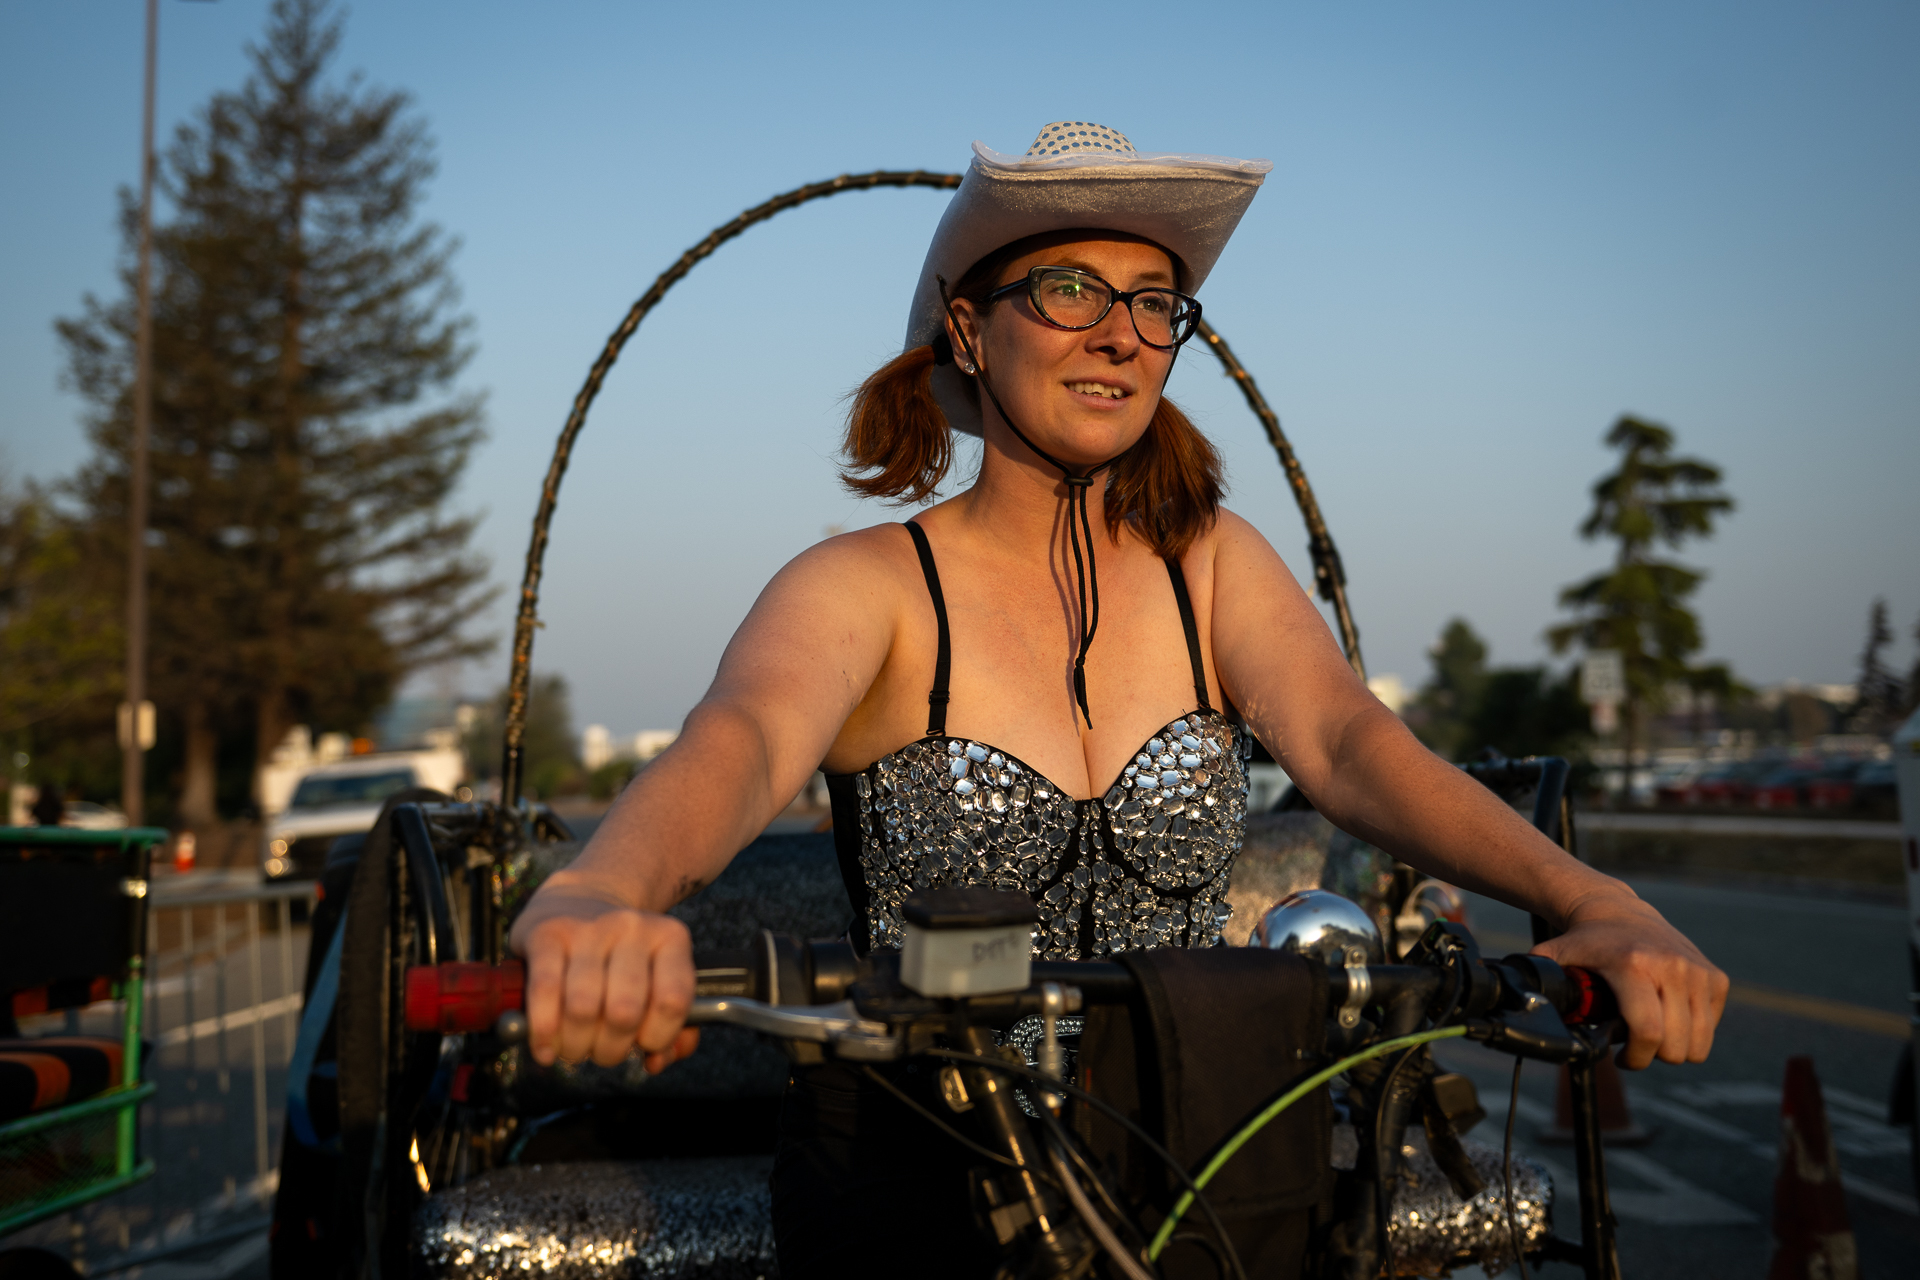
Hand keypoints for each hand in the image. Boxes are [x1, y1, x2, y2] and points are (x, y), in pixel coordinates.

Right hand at [509, 877, 700, 1070]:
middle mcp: (632, 928)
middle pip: (624, 1012)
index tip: (642, 1045)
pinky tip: (544, 1048)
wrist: (576, 899)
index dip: (657, 1037)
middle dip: (610, 1050)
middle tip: (601, 1051)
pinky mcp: (547, 934)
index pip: (673, 1001)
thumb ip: (675, 1026)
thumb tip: (658, 1061)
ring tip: (573, 1048)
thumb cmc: (621, 958)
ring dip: (575, 1046)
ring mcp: (588, 928)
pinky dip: (543, 1032)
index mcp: (669, 938)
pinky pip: (545, 992)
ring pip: (582, 1008)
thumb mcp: (658, 978)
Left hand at [1529, 888, 1728, 1069]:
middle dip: (1652, 1056)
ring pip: (1698, 1044)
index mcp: (1633, 964)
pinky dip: (1692, 1031)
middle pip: (1675, 1047)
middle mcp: (1672, 966)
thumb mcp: (1556, 956)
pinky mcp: (1716, 977)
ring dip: (1674, 1048)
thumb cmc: (1585, 941)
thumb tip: (1525, 1010)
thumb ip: (1540, 981)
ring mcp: (1698, 971)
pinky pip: (1710, 1027)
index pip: (1648, 1032)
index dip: (1636, 1059)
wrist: (1618, 911)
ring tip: (1649, 1031)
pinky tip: (1667, 1015)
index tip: (1620, 1059)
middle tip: (1632, 1043)